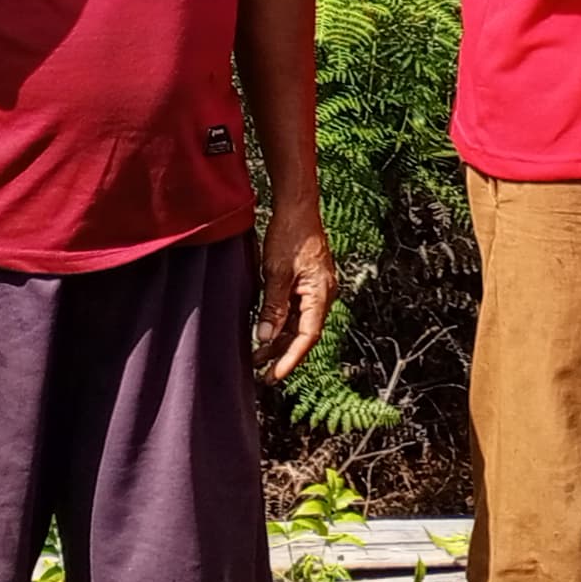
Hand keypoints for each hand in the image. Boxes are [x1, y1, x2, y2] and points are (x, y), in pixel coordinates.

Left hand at [255, 189, 336, 382]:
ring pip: (299, 323)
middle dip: (283, 354)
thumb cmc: (290, 235)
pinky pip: (296, 311)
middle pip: (304, 333)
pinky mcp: (307, 283)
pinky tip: (265, 331)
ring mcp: (316, 289)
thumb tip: (265, 338)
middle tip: (262, 374)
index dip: (291, 358)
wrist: (297, 206)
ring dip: (280, 340)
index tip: (275, 375)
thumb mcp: (276, 272)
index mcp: (320, 294)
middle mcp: (323, 295)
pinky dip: (281, 323)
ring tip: (257, 357)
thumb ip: (273, 307)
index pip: (307, 335)